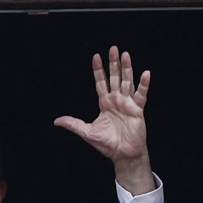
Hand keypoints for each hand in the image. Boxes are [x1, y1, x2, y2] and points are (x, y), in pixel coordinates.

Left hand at [54, 46, 155, 193]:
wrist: (122, 154)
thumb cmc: (107, 144)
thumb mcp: (87, 132)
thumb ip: (73, 124)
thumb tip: (57, 121)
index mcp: (105, 103)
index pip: (101, 82)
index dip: (98, 70)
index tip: (96, 57)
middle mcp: (116, 100)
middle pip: (115, 78)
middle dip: (114, 64)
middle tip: (113, 49)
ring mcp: (127, 103)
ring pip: (127, 82)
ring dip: (127, 68)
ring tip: (126, 55)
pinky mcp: (137, 109)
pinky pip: (141, 94)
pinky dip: (144, 84)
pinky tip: (145, 73)